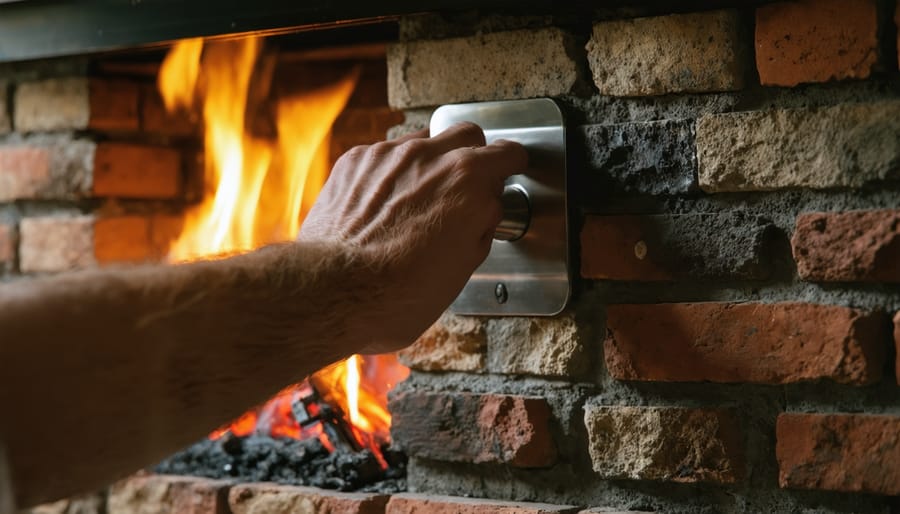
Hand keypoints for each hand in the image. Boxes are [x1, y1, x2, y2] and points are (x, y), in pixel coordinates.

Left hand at [298, 122, 526, 351]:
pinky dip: (391, 173)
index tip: (510, 167)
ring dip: (429, 162)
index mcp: (466, 181)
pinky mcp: (357, 161)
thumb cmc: (398, 291)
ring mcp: (389, 154)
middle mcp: (428, 157)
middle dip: (473, 155)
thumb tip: (482, 212)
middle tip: (467, 184)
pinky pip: (384, 154)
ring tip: (420, 199)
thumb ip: (480, 226)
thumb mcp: (464, 268)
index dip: (512, 163)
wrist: (335, 289)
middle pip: (467, 134)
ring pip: (423, 141)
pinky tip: (385, 204)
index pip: (506, 153)